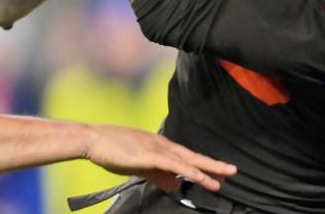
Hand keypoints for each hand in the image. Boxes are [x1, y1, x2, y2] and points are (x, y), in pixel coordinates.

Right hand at [83, 124, 235, 193]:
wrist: (92, 139)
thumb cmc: (111, 150)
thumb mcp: (138, 166)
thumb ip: (157, 175)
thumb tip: (175, 185)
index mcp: (158, 146)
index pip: (186, 157)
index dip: (203, 166)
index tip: (219, 173)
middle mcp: (161, 144)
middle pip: (192, 156)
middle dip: (213, 165)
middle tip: (232, 172)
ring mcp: (155, 147)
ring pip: (186, 160)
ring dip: (205, 169)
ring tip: (222, 178)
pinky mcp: (148, 154)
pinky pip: (172, 164)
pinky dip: (187, 169)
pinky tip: (199, 176)